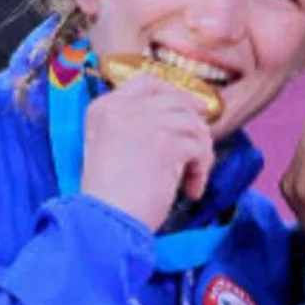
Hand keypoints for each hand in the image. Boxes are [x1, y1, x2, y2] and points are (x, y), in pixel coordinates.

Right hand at [82, 76, 215, 231]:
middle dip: (193, 124)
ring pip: (193, 123)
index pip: (146, 83)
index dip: (172, 95)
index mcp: (103, 108)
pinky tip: (190, 190)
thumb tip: (176, 121)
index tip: (186, 114)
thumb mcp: (107, 151)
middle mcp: (122, 108)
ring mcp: (146, 121)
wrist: (106, 221)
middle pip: (175, 100)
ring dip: (200, 152)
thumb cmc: (107, 198)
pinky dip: (201, 171)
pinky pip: (199, 148)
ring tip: (192, 178)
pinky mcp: (167, 141)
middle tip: (200, 147)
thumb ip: (129, 129)